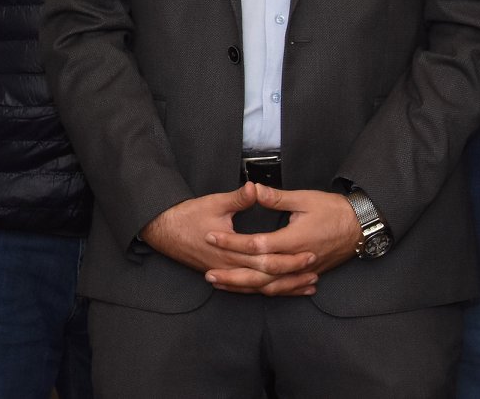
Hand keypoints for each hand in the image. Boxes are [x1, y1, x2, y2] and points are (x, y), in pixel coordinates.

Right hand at [139, 183, 316, 294]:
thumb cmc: (188, 215)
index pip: (266, 257)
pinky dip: (267, 291)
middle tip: (315, 273)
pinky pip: (248, 289)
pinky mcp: (223, 276)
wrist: (164, 230)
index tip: (309, 253)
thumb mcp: (214, 202)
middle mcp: (229, 266)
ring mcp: (226, 273)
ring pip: (259, 288)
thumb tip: (255, 188)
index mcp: (230, 249)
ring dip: (284, 288)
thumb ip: (238, 199)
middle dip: (292, 276)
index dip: (289, 257)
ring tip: (307, 287)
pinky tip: (281, 290)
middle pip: (267, 277)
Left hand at [202, 185, 361, 294]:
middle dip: (232, 275)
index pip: (256, 245)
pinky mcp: (309, 275)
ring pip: (270, 286)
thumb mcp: (304, 198)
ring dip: (245, 288)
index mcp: (293, 239)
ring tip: (223, 286)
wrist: (361, 226)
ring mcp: (303, 271)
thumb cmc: (332, 209)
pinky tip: (252, 292)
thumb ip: (276, 198)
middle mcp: (297, 260)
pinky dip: (266, 292)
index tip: (211, 237)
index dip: (232, 242)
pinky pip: (284, 289)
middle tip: (209, 275)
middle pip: (259, 273)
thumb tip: (253, 189)